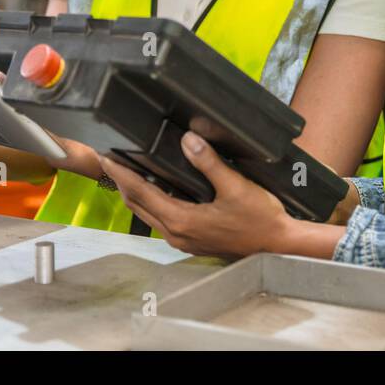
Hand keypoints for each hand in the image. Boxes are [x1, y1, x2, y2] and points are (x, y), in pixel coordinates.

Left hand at [99, 131, 292, 257]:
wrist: (276, 245)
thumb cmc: (259, 218)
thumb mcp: (235, 187)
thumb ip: (209, 163)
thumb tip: (188, 140)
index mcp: (182, 220)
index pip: (141, 192)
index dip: (122, 173)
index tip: (107, 157)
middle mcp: (176, 234)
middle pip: (138, 205)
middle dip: (122, 182)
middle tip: (111, 160)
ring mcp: (183, 240)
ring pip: (148, 214)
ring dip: (136, 193)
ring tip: (128, 171)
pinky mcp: (192, 241)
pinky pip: (162, 219)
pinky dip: (152, 202)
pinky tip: (157, 190)